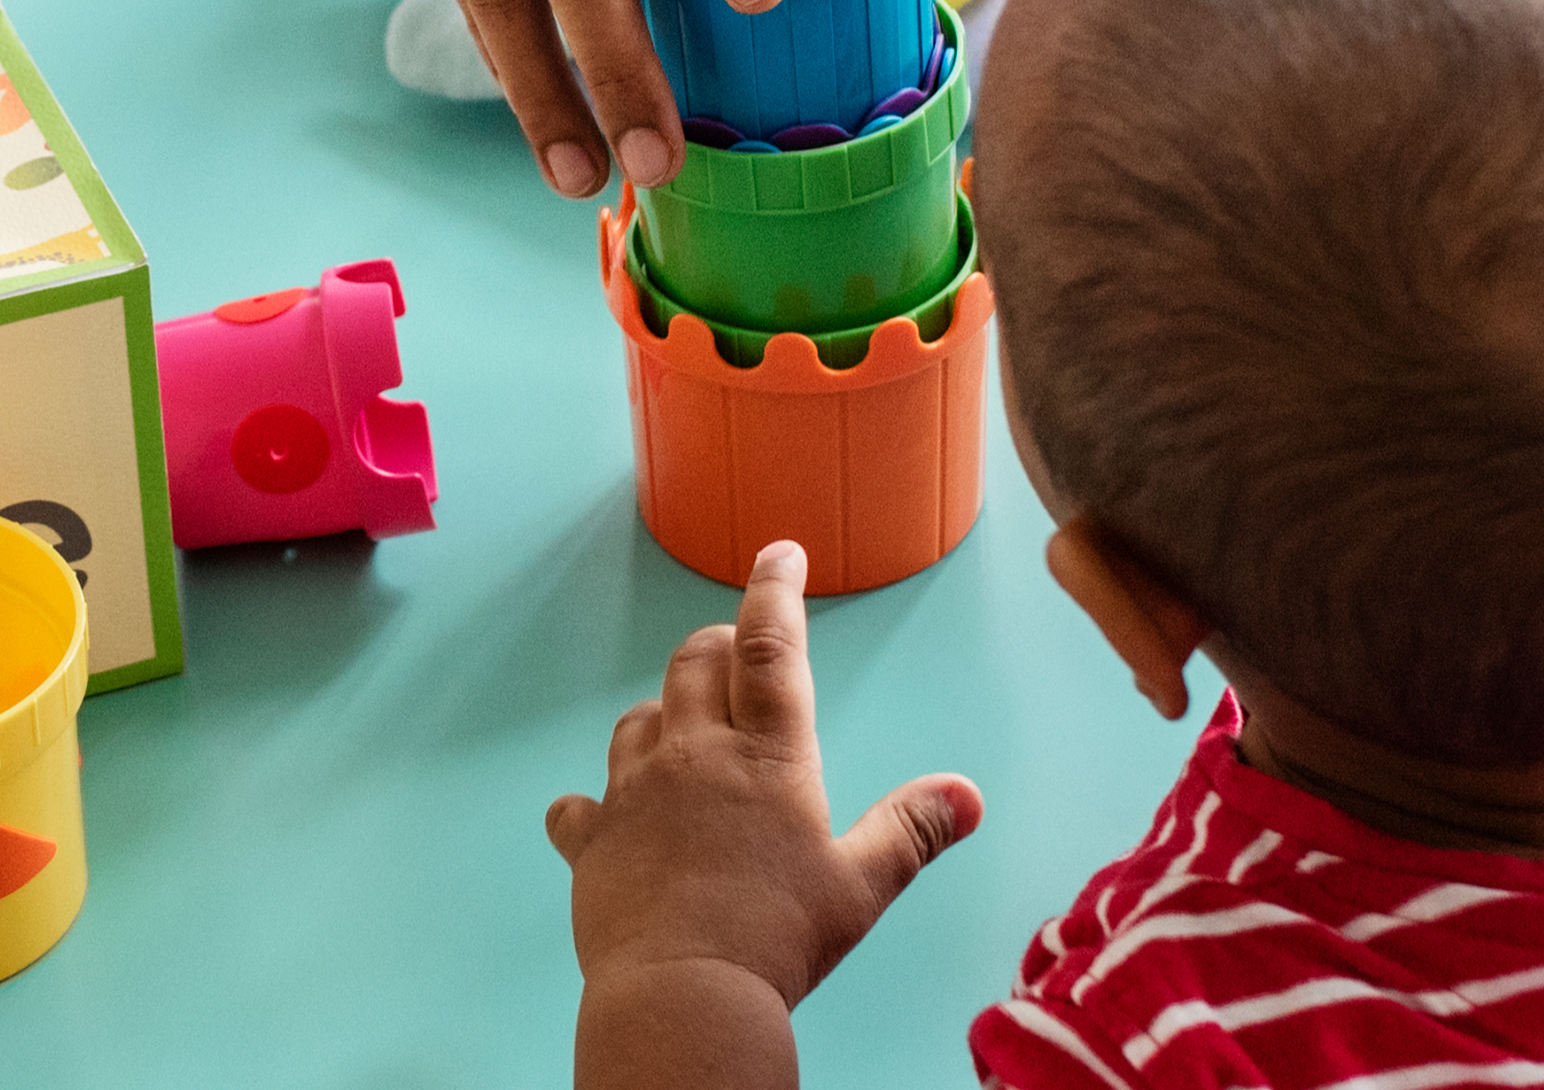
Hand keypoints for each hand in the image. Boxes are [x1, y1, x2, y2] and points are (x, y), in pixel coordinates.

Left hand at [549, 541, 979, 1086]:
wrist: (684, 991)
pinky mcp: (592, 840)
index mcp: (768, 757)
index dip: (775, 589)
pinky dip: (591, 805)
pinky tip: (600, 816)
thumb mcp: (861, 885)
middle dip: (717, 643)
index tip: (778, 553)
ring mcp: (634, 793)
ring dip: (661, 713)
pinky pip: (579, 805)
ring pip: (638, 718)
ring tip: (681, 730)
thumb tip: (964, 793)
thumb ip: (910, 830)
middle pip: (695, 662)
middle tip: (735, 650)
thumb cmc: (779, 938)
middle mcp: (694, 756)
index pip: (770, 645)